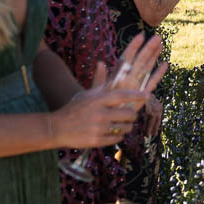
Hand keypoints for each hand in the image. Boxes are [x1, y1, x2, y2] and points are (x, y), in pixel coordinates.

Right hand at [55, 34, 165, 148]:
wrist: (56, 128)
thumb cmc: (74, 109)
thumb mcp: (86, 94)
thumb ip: (99, 82)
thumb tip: (102, 63)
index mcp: (98, 100)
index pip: (122, 96)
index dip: (136, 95)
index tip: (147, 95)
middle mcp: (100, 114)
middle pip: (128, 114)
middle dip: (132, 116)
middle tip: (130, 115)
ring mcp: (98, 128)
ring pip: (125, 128)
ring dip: (127, 127)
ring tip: (123, 125)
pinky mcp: (97, 141)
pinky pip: (117, 139)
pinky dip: (118, 136)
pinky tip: (114, 132)